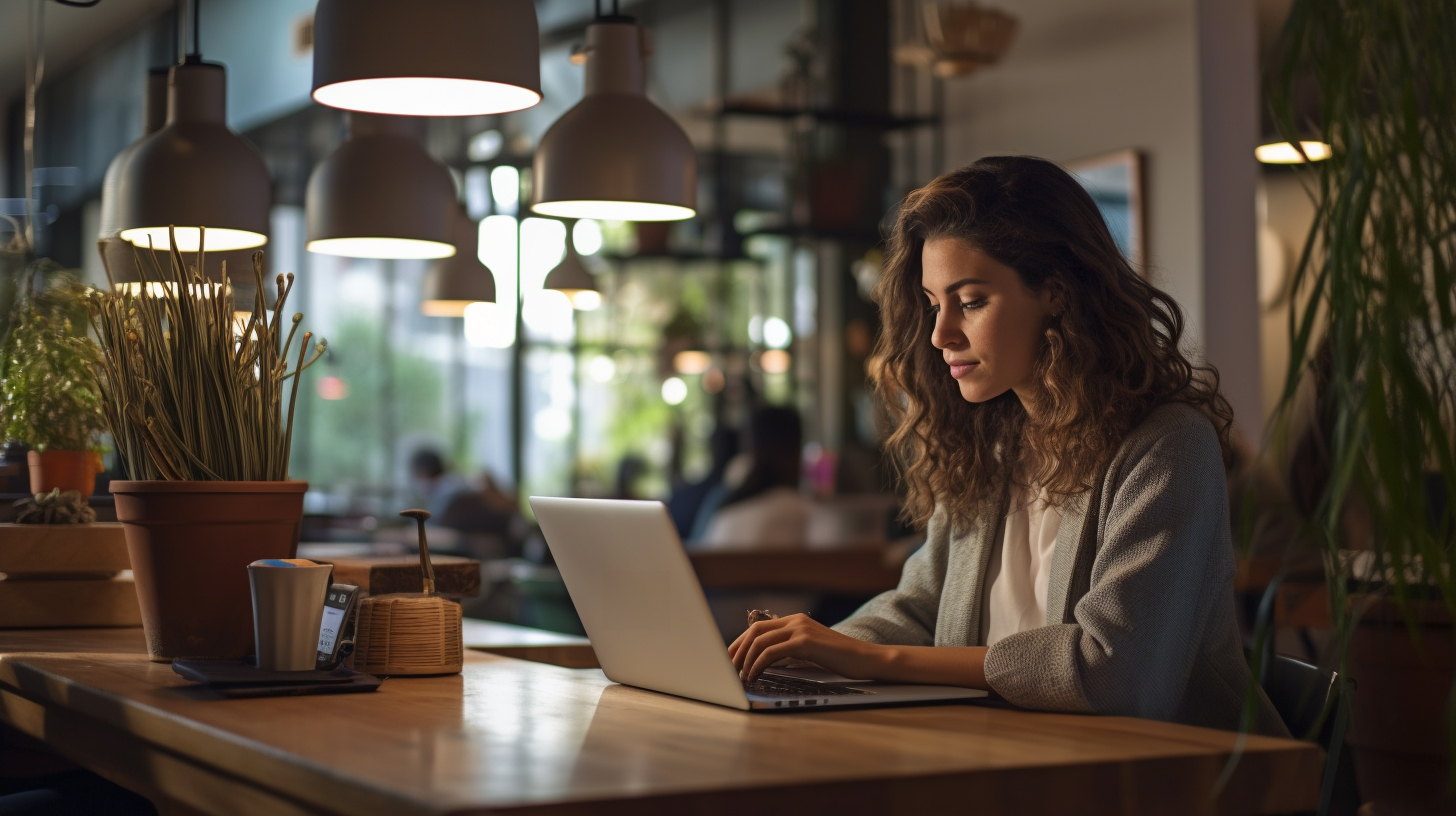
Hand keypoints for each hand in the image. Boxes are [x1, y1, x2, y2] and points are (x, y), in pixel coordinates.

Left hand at [728, 613, 885, 682]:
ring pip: (760, 641)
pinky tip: (754, 676)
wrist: (866, 659)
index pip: (759, 627)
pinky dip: (758, 665)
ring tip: (739, 676)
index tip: (730, 658)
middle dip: (737, 650)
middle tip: (727, 668)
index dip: (741, 642)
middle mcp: (796, 621)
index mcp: (796, 620)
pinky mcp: (805, 642)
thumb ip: (791, 649)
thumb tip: (766, 661)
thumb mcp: (812, 650)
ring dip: (745, 660)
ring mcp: (800, 629)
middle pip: (755, 631)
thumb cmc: (840, 659)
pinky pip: (771, 652)